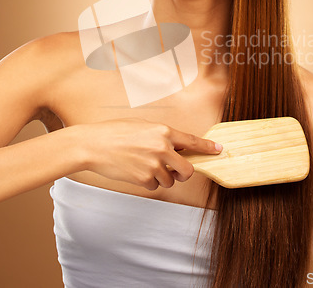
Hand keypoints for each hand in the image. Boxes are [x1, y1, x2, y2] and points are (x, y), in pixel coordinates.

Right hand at [78, 118, 221, 190]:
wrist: (93, 145)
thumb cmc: (115, 132)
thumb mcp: (142, 126)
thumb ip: (161, 136)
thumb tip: (176, 146)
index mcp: (163, 131)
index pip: (193, 141)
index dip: (208, 147)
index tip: (218, 150)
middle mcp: (162, 148)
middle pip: (188, 169)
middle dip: (185, 173)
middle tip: (178, 171)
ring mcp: (153, 164)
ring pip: (170, 180)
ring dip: (162, 177)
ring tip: (144, 165)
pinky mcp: (143, 179)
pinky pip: (154, 186)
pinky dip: (148, 182)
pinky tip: (136, 171)